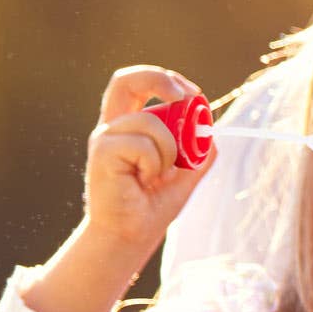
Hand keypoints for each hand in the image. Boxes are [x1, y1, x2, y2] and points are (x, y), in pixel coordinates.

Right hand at [82, 66, 215, 268]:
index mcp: (129, 126)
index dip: (163, 79)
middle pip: (126, 80)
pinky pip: (143, 144)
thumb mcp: (187, 171)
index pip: (134, 84)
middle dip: (164, 82)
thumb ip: (199, 148)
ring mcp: (104, 138)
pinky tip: (145, 180)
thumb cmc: (154, 202)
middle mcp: (112, 127)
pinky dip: (155, 163)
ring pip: (151, 121)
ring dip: (170, 148)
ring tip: (159, 174)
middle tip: (190, 99)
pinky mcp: (101, 152)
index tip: (192, 94)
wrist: (132, 232)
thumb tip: (211, 128)